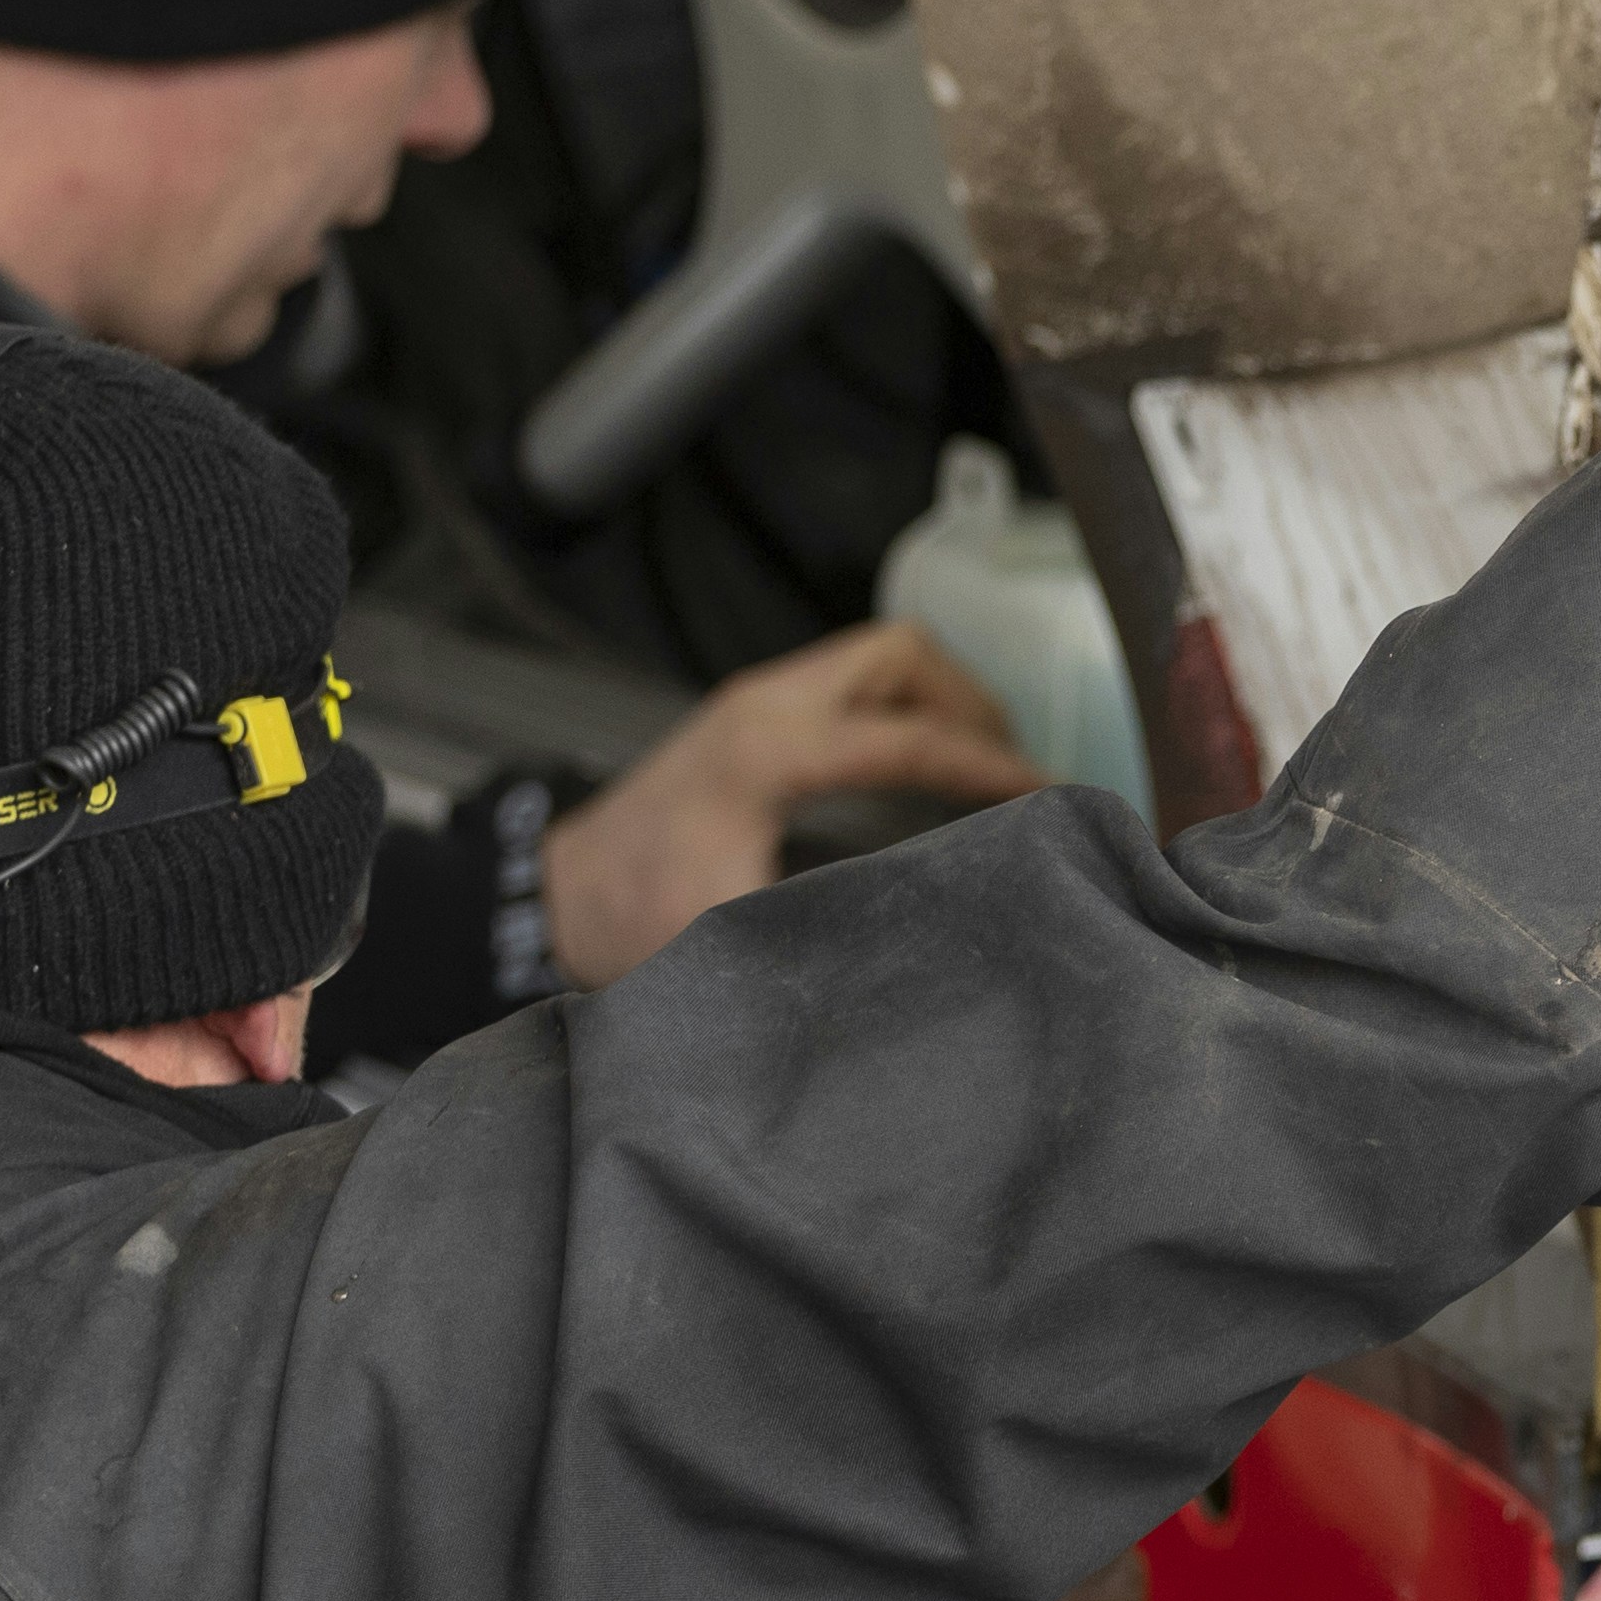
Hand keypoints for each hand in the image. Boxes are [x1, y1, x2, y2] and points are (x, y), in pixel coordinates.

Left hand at [540, 618, 1043, 987]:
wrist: (551, 898)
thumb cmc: (629, 921)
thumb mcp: (729, 938)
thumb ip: (823, 930)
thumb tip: (919, 943)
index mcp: (768, 751)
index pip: (911, 737)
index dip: (992, 768)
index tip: (1048, 797)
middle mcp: (765, 705)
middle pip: (904, 656)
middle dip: (975, 705)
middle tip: (1019, 768)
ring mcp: (757, 702)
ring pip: (881, 659)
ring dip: (942, 700)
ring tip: (987, 763)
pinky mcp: (753, 719)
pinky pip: (854, 686)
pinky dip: (906, 711)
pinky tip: (928, 767)